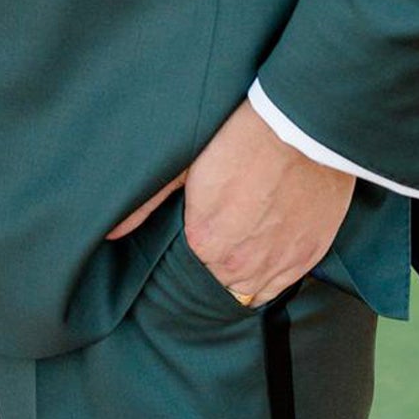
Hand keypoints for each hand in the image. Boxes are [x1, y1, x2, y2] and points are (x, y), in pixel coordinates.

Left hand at [106, 100, 354, 306]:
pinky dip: (268, 276)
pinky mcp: (307, 256)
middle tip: (211, 239)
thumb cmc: (238, 135)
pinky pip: (279, 287)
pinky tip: (260, 254)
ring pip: (248, 292)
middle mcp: (240, 263)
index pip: (184, 270)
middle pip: (215, 282)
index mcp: (204, 241)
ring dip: (238, 276)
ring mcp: (277, 263)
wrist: (299, 126)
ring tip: (234, 247)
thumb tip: (111, 231)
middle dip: (208, 266)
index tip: (184, 237)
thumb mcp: (183, 162)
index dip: (182, 254)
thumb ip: (146, 202)